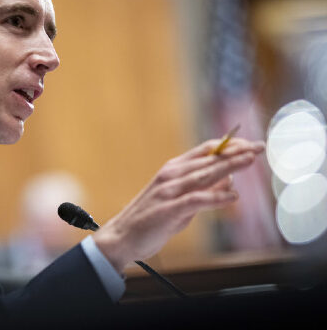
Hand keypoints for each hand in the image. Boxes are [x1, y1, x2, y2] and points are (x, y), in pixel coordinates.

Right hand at [92, 138, 264, 273]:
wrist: (122, 237)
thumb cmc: (151, 219)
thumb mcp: (180, 202)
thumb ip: (202, 191)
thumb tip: (230, 183)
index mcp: (172, 169)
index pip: (205, 151)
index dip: (229, 145)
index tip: (249, 145)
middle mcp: (170, 175)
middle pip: (208, 159)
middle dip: (236, 152)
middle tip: (259, 147)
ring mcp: (168, 191)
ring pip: (204, 174)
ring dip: (229, 166)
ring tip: (250, 161)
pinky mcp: (168, 209)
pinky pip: (196, 200)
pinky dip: (215, 197)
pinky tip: (232, 197)